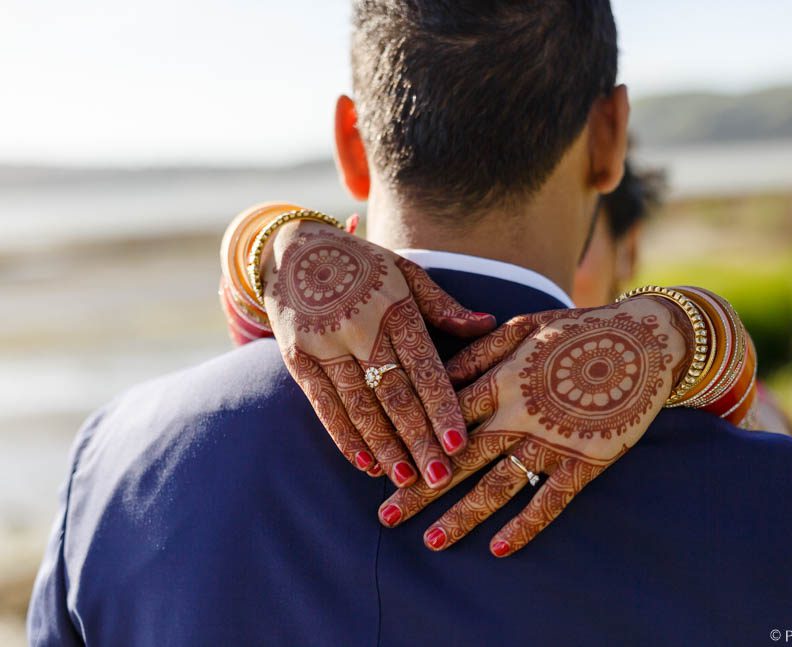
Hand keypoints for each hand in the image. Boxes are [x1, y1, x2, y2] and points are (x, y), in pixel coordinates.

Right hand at [260, 219, 495, 488]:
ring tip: (405, 478)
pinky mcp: (298, 358)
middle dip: (418, 439)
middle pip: (393, 393)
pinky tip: (365, 463)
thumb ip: (443, 306)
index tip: (458, 443)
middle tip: (439, 478)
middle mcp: (360, 328)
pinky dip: (343, 436)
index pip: (423, 366)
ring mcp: (326, 344)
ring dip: (383, 445)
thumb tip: (487, 324)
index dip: (441, 407)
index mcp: (394, 308)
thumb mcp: (406, 272)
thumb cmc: (363, 264)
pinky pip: (322, 404)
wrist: (291, 246)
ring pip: (359, 404)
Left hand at [376, 296, 692, 555]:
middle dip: (421, 489)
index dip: (411, 441)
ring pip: (498, 486)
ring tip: (431, 541)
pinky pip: (549, 501)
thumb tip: (433, 375)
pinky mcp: (585, 461)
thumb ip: (478, 353)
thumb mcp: (523, 327)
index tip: (380, 463)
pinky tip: (498, 549)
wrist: (646, 341)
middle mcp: (520, 414)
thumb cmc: (578, 329)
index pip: (444, 417)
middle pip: (461, 458)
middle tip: (386, 516)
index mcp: (501, 379)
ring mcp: (553, 441)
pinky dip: (524, 526)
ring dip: (463, 515)